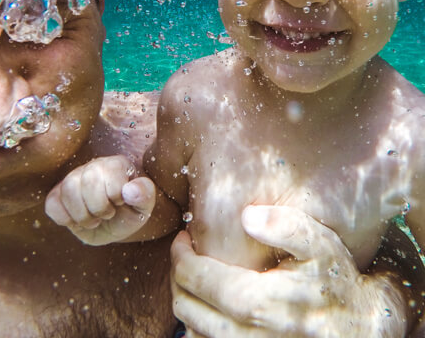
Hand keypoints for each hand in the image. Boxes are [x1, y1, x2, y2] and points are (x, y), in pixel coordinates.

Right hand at [44, 155, 155, 244]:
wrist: (115, 223)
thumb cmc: (131, 211)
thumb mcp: (145, 206)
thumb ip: (145, 195)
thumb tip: (130, 190)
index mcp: (116, 165)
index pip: (109, 171)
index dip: (114, 195)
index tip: (120, 204)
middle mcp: (93, 167)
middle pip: (87, 180)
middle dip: (98, 207)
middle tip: (107, 215)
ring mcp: (73, 179)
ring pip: (68, 188)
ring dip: (82, 214)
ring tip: (94, 220)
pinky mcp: (58, 194)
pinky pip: (51, 202)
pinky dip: (63, 217)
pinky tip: (76, 221)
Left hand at [171, 206, 407, 336]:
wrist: (362, 329)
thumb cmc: (337, 282)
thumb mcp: (320, 245)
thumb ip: (286, 226)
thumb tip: (247, 216)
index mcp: (264, 303)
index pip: (203, 282)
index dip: (183, 260)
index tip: (182, 241)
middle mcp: (253, 337)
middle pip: (192, 312)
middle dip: (178, 281)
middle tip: (182, 257)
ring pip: (196, 336)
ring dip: (186, 307)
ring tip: (191, 281)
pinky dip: (199, 331)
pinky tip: (207, 308)